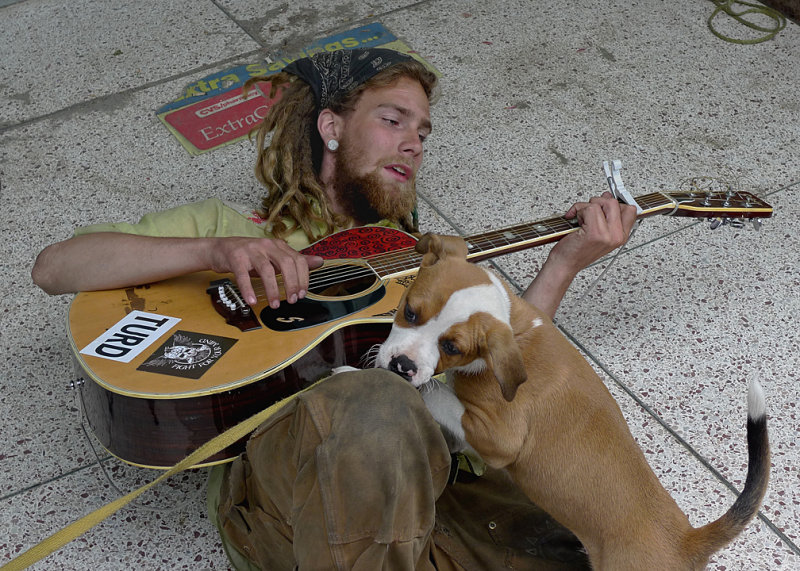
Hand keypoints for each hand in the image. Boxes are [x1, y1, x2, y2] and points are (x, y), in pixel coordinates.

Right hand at [207, 237, 323, 308]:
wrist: (220, 249)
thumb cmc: (251, 256)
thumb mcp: (275, 257)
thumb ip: (296, 261)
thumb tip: (320, 261)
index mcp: (278, 246)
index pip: (298, 259)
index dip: (303, 278)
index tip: (302, 294)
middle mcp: (267, 245)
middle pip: (285, 263)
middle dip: (292, 283)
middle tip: (292, 300)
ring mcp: (250, 250)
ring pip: (266, 270)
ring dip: (272, 289)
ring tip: (275, 304)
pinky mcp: (235, 257)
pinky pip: (243, 275)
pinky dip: (248, 289)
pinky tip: (252, 301)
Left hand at [550, 191, 637, 275]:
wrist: (565, 265)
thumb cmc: (576, 252)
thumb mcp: (598, 234)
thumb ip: (606, 217)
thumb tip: (607, 196)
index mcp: (621, 237)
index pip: (630, 210)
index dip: (614, 203)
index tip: (602, 205)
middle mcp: (617, 236)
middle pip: (615, 202)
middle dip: (597, 202)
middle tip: (587, 212)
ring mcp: (607, 235)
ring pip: (602, 203)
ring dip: (586, 206)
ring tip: (580, 219)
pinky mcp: (595, 232)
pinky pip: (590, 208)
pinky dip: (578, 210)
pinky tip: (574, 221)